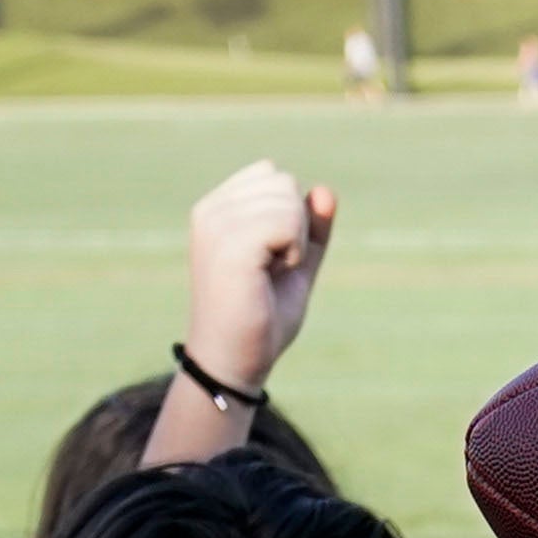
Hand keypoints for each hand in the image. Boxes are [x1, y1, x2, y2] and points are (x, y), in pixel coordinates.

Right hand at [180, 156, 336, 393]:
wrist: (235, 362)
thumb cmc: (261, 318)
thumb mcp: (296, 264)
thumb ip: (311, 229)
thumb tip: (326, 191)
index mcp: (217, 209)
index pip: (271, 174)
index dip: (289, 215)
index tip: (270, 257)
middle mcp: (211, 211)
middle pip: (282, 181)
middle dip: (295, 225)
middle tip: (272, 268)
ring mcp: (216, 225)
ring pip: (286, 196)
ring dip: (295, 240)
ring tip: (269, 274)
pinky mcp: (229, 244)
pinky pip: (285, 220)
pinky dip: (294, 249)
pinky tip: (274, 274)